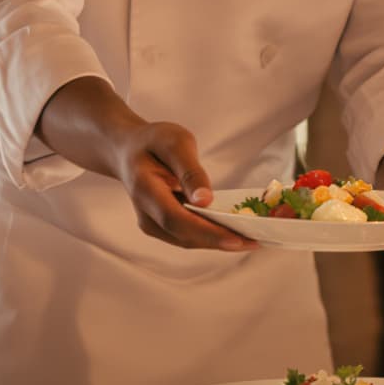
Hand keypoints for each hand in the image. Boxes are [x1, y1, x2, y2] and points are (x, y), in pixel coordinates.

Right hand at [110, 122, 259, 251]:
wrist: (128, 150)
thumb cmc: (153, 142)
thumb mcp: (174, 142)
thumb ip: (189, 170)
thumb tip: (206, 200)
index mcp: (145, 189)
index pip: (176, 219)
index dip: (207, 232)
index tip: (237, 238)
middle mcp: (146, 213)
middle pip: (184, 236)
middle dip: (220, 241)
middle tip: (256, 241)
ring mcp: (152, 223)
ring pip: (187, 240)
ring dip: (218, 242)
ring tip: (251, 240)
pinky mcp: (161, 227)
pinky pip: (188, 236)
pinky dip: (211, 236)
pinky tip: (234, 232)